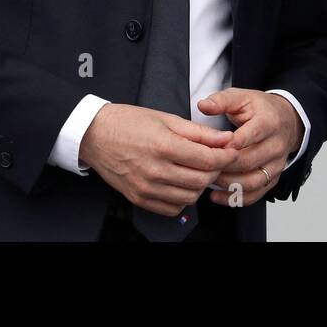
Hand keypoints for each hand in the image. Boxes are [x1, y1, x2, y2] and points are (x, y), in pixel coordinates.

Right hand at [78, 103, 236, 216]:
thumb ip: (199, 132)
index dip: (226, 157)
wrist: (94, 135)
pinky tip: (181, 183)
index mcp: (163, 146)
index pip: (207, 160)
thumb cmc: (129, 122)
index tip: (231, 151)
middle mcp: (154, 170)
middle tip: (216, 160)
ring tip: (198, 171)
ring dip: (200, 186)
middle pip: (201, 181)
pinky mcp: (138, 198)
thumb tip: (225, 139)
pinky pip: (171, 208)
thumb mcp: (167, 118)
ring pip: (189, 198)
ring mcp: (145, 187)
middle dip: (215, 171)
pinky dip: (183, 199)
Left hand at [197, 88, 301, 206]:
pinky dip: (236, 198)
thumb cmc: (261, 109)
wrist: (287, 119)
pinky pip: (256, 194)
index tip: (212, 148)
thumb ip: (221, 100)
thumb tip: (203, 105)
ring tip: (209, 180)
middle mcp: (276, 145)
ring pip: (253, 181)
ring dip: (228, 184)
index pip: (250, 135)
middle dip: (224, 165)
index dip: (229, 144)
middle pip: (249, 161)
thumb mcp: (242, 97)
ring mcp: (277, 164)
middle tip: (203, 165)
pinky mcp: (274, 178)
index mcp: (268, 122)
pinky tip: (218, 196)